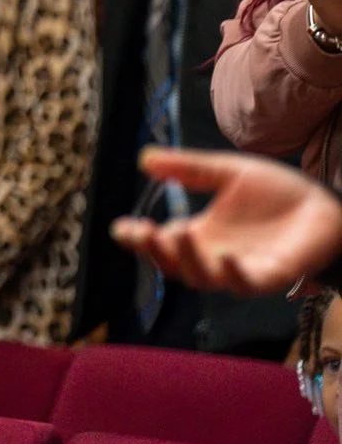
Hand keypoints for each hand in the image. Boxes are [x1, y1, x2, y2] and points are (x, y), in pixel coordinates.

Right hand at [112, 146, 341, 294]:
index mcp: (200, 234)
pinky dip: (234, 275)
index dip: (138, 239)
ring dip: (187, 261)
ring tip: (176, 235)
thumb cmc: (278, 191)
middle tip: (143, 233)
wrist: (325, 203)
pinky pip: (246, 285)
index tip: (122, 227)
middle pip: (174, 265)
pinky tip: (227, 258)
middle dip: (155, 252)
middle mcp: (214, 256)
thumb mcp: (227, 171)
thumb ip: (189, 168)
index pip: (160, 242)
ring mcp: (240, 269)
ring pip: (204, 278)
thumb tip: (144, 159)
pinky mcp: (270, 276)